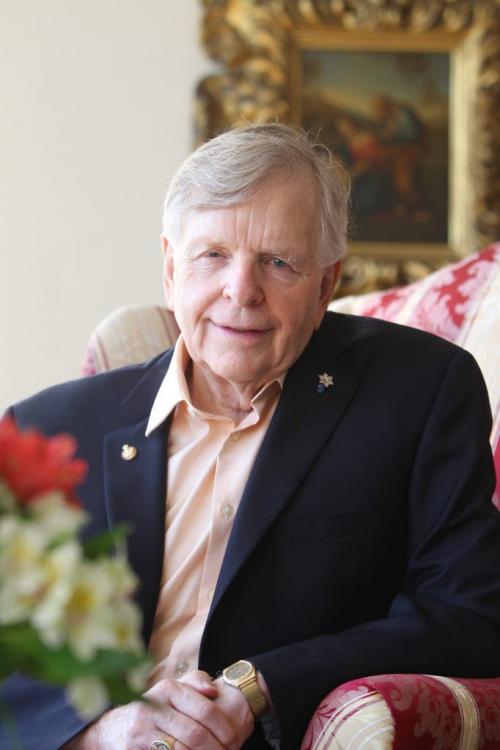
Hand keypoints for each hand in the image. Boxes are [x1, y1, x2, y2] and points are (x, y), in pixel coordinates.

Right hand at [61, 671, 247, 749]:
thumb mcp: (169, 691)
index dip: (224, 728)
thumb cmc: (150, 709)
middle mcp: (152, 707)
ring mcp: (141, 732)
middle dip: (216, 749)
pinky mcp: (134, 749)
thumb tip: (214, 690)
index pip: (204, 710)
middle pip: (196, 734)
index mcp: (166, 690)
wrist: (108, 730)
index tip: (234, 740)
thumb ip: (194, 683)